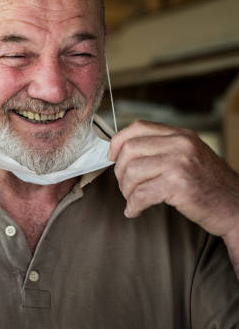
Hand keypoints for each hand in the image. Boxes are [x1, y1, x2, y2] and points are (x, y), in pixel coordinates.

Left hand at [108, 120, 238, 238]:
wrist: (237, 208)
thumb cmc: (209, 186)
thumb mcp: (189, 156)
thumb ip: (162, 149)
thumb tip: (122, 152)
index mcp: (180, 135)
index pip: (138, 127)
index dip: (118, 142)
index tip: (112, 157)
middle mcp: (180, 144)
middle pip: (129, 150)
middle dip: (120, 171)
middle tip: (125, 186)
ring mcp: (180, 163)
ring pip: (132, 172)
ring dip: (126, 191)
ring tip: (132, 200)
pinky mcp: (178, 185)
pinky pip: (141, 194)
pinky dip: (133, 206)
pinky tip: (134, 211)